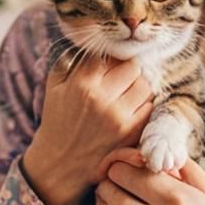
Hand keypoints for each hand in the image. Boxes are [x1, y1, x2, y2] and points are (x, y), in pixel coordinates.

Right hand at [23, 58, 152, 204]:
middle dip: (129, 68)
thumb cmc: (58, 120)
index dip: (113, 56)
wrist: (61, 162)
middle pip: (132, 67)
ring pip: (145, 85)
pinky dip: (144, 103)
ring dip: (139, 85)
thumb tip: (90, 42)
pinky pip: (149, 106)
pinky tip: (133, 106)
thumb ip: (70, 60)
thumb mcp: (55, 87)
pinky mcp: (131, 132)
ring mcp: (118, 116)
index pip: (110, 55)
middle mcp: (101, 98)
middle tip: (124, 75)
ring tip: (128, 91)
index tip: (114, 60)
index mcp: (81, 83)